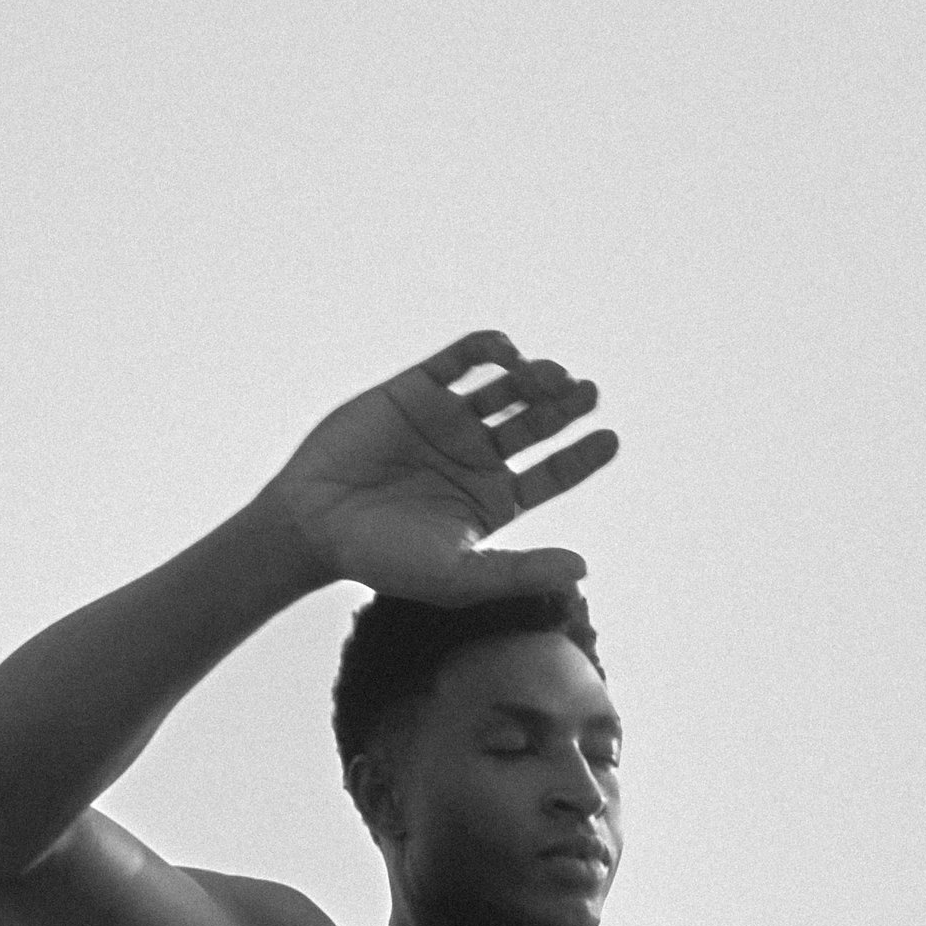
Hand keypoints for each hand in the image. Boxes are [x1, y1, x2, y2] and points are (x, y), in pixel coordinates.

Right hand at [263, 332, 617, 601]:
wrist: (315, 525)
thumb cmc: (385, 561)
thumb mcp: (459, 576)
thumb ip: (520, 570)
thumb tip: (584, 567)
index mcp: (493, 501)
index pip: (551, 473)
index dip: (582, 455)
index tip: (611, 437)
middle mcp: (476, 458)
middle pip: (535, 424)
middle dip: (564, 407)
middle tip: (589, 393)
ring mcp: (447, 422)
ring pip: (504, 390)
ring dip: (532, 378)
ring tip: (550, 376)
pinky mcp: (415, 391)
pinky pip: (460, 360)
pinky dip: (487, 350)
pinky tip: (508, 353)